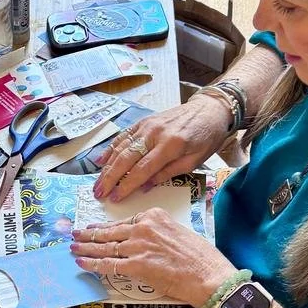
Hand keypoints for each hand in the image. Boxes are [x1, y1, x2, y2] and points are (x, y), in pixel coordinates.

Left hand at [70, 208, 237, 307]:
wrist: (209, 275)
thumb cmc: (201, 258)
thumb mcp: (178, 233)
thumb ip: (158, 234)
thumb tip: (146, 243)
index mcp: (154, 216)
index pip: (124, 222)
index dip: (106, 228)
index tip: (95, 229)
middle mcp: (143, 228)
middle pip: (110, 232)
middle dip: (89, 235)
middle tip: (76, 234)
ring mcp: (137, 246)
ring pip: (105, 246)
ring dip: (85, 248)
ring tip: (73, 247)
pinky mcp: (135, 265)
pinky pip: (108, 264)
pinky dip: (92, 264)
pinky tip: (81, 263)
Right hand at [93, 95, 234, 202]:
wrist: (210, 109)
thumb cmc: (206, 138)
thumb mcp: (194, 161)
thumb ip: (168, 173)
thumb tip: (144, 187)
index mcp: (170, 145)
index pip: (142, 169)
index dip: (126, 185)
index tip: (115, 198)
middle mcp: (154, 133)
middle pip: (126, 158)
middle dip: (110, 178)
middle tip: (98, 193)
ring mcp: (147, 125)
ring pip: (121, 147)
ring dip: (106, 167)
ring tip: (97, 183)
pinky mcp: (144, 121)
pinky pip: (123, 136)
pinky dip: (110, 148)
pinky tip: (100, 161)